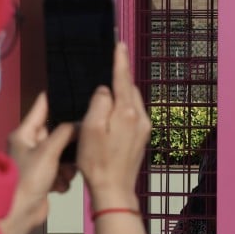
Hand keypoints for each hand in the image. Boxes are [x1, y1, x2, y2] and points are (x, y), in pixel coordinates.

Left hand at [0, 92, 76, 233]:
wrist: (18, 213)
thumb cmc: (27, 179)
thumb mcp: (48, 151)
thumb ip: (65, 133)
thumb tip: (79, 124)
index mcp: (24, 133)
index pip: (42, 108)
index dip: (57, 99)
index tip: (75, 92)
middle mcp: (29, 145)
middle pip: (56, 133)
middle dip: (69, 142)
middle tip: (81, 144)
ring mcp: (36, 163)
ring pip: (61, 154)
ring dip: (67, 165)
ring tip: (66, 173)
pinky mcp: (42, 179)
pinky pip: (60, 172)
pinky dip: (62, 179)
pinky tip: (59, 186)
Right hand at [77, 42, 150, 211]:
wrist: (114, 190)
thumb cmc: (97, 162)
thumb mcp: (90, 129)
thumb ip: (99, 103)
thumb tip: (105, 90)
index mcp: (127, 112)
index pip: (123, 79)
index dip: (120, 60)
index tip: (119, 44)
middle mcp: (140, 117)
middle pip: (130, 89)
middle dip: (121, 77)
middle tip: (110, 63)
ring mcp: (144, 128)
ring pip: (133, 101)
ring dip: (123, 93)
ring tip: (109, 88)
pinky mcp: (143, 138)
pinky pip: (134, 114)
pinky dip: (124, 107)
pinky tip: (114, 112)